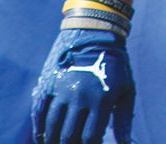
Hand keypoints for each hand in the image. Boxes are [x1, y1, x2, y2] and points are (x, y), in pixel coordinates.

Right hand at [31, 27, 133, 143]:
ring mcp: (62, 90)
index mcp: (101, 100)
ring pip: (52, 125)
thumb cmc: (115, 63)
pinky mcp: (49, 82)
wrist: (94, 31)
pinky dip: (38, 127)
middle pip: (69, 135)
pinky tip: (41, 138)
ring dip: (52, 141)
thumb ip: (124, 120)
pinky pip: (40, 110)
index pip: (91, 137)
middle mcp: (80, 97)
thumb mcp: (126, 89)